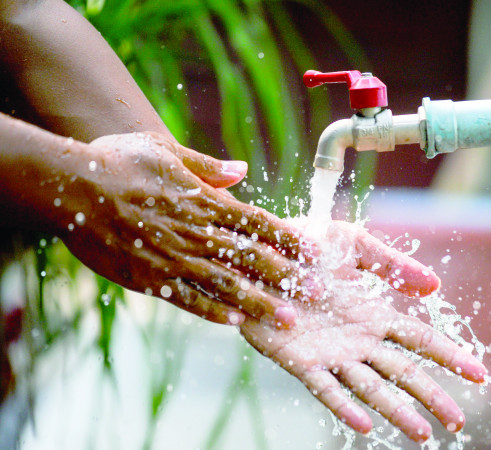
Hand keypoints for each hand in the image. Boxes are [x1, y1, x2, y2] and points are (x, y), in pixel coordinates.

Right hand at [58, 132, 315, 326]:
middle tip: (317, 293)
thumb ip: (207, 166)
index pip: (257, 222)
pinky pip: (189, 301)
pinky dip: (214, 312)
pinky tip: (236, 324)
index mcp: (204, 201)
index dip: (288, 237)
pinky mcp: (151, 280)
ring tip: (288, 320)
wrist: (72, 188)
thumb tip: (242, 170)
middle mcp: (196, 233)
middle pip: (252, 258)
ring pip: (227, 286)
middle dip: (288, 276)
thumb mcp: (166, 151)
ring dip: (260, 303)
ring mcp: (175, 260)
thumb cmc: (119, 162)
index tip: (314, 251)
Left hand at [240, 221, 485, 442]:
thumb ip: (391, 264)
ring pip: (371, 388)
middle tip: (459, 422)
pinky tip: (364, 424)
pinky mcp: (300, 361)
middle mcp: (358, 339)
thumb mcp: (352, 245)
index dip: (450, 355)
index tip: (480, 374)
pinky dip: (344, 406)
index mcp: (373, 314)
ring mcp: (331, 353)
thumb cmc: (305, 246)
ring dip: (397, 411)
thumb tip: (436, 286)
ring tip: (423, 433)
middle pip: (404, 372)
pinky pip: (325, 388)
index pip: (420, 339)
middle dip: (433, 396)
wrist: (256, 252)